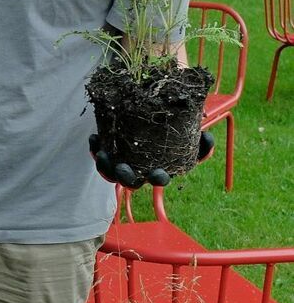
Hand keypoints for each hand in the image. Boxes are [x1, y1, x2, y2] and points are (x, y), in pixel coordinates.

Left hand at [89, 131, 214, 188]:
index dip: (159, 178)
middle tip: (122, 167)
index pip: (160, 179)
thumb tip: (206, 136)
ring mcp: (121, 165)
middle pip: (131, 181)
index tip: (158, 173)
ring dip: (106, 165)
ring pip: (110, 172)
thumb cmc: (171, 135)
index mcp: (160, 170)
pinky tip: (95, 138)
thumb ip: (201, 141)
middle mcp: (139, 171)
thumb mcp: (188, 137)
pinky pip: (99, 156)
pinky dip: (96, 148)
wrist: (146, 120)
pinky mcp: (108, 155)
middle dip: (126, 176)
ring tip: (102, 153)